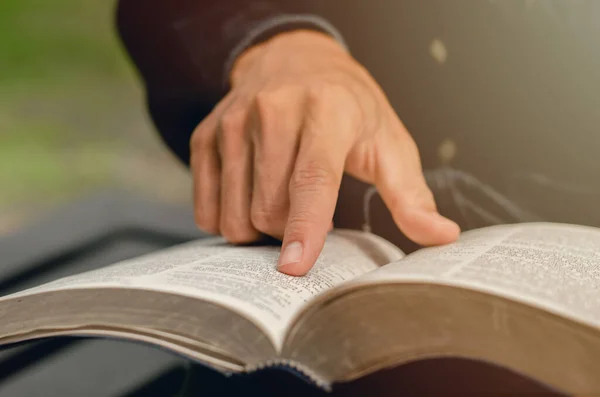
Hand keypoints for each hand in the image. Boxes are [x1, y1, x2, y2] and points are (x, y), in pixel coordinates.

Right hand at [190, 30, 459, 275]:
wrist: (295, 59)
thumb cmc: (348, 106)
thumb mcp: (388, 142)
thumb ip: (411, 195)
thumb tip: (442, 235)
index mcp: (327, 111)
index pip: (313, 178)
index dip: (305, 226)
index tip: (295, 266)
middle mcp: (273, 110)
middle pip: (269, 208)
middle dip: (289, 230)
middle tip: (307, 212)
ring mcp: (233, 121)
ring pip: (236, 213)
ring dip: (258, 228)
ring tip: (280, 203)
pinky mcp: (207, 134)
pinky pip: (207, 207)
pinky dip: (229, 218)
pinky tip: (250, 199)